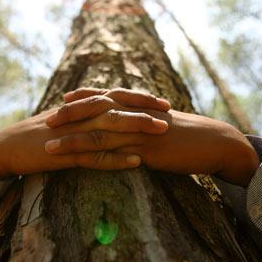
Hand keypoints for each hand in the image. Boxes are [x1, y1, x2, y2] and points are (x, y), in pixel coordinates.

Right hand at [0, 89, 170, 178]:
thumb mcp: (64, 122)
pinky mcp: (66, 153)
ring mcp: (74, 134)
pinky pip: (95, 156)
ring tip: (162, 131)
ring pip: (111, 127)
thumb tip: (106, 115)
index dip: (139, 98)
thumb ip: (85, 117)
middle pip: (118, 108)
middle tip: (170, 112)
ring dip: (138, 129)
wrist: (7, 147)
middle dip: (145, 109)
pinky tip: (136, 162)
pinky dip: (116, 159)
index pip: (115, 97)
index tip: (163, 101)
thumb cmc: (37, 135)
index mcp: (80, 108)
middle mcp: (80, 116)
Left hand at [45, 88, 259, 186]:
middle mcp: (135, 114)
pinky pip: (113, 155)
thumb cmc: (191, 134)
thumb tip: (133, 124)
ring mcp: (139, 132)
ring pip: (99, 133)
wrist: (215, 142)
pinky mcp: (146, 150)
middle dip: (70, 115)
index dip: (84, 97)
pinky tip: (77, 164)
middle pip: (96, 111)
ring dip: (72, 140)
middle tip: (47, 119)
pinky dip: (93, 159)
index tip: (64, 99)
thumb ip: (146, 121)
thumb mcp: (165, 122)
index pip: (106, 97)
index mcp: (139, 106)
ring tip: (49, 146)